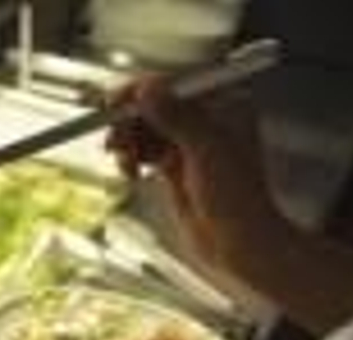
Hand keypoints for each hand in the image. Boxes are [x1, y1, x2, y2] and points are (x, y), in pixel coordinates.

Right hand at [105, 79, 289, 275]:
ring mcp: (189, 143)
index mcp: (225, 104)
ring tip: (123, 160)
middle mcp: (207, 119)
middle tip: (115, 138)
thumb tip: (149, 89)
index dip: (142, 91)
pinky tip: (131, 171)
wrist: (236, 242)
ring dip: (128, 141)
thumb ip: (177, 116)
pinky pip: (144, 151)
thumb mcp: (206, 149)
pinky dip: (132, 158)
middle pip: (155, 105)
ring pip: (146, 129)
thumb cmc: (237, 198)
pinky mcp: (175, 165)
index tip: (115, 102)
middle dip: (131, 120)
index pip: (175, 85)